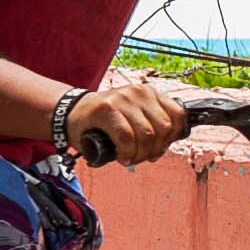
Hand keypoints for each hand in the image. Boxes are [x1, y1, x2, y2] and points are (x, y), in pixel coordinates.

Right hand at [66, 78, 188, 166]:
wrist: (73, 113)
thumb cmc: (105, 121)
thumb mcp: (134, 116)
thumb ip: (152, 124)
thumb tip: (168, 143)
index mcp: (149, 93)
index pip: (177, 116)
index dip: (171, 138)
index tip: (158, 148)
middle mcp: (139, 92)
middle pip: (163, 128)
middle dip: (156, 149)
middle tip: (142, 157)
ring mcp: (122, 98)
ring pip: (147, 134)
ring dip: (140, 154)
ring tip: (131, 158)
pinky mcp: (106, 108)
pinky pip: (127, 137)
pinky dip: (127, 152)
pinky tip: (122, 157)